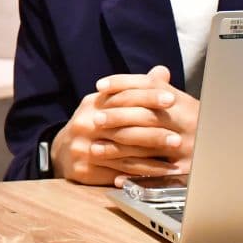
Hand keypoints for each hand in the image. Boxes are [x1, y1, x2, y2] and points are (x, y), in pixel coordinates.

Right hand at [50, 65, 197, 185]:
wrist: (64, 152)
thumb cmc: (94, 125)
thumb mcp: (108, 103)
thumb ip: (134, 90)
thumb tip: (162, 71)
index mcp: (92, 104)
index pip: (122, 98)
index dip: (148, 97)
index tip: (171, 99)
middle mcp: (85, 124)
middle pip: (124, 126)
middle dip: (154, 130)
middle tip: (179, 134)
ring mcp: (83, 147)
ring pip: (124, 150)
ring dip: (153, 153)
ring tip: (174, 152)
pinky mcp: (85, 168)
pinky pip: (121, 170)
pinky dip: (144, 171)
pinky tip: (162, 170)